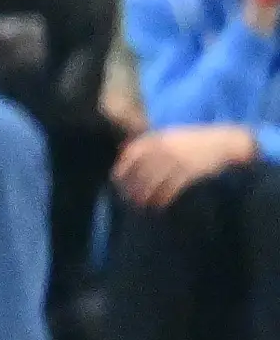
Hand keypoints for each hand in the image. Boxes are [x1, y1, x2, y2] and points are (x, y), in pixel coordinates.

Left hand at [115, 123, 260, 209]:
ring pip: (153, 181)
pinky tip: (159, 205)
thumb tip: (128, 154)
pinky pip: (171, 187)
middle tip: (126, 197)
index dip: (122, 167)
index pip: (132, 153)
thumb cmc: (194, 140)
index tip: (116, 179)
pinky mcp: (190, 172)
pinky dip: (163, 198)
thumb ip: (151, 144)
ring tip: (140, 204)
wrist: (223, 141)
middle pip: (140, 170)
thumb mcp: (169, 135)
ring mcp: (177, 160)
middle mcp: (164, 149)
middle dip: (130, 185)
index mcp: (157, 139)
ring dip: (144, 195)